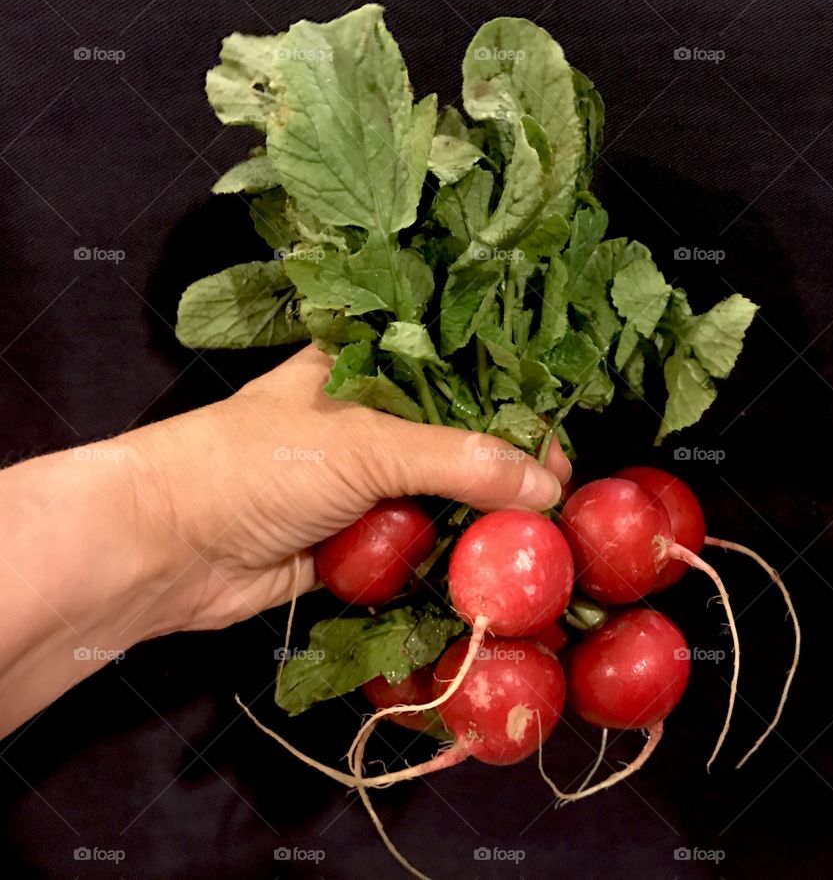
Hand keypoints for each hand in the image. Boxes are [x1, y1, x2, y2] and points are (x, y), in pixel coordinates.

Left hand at [127, 345, 570, 635]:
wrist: (167, 548)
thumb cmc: (256, 464)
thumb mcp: (366, 445)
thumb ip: (460, 460)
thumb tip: (547, 484)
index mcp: (369, 367)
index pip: (462, 375)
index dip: (513, 405)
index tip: (559, 444)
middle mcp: (372, 421)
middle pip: (457, 443)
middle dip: (505, 473)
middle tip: (558, 500)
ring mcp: (365, 483)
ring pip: (442, 499)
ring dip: (481, 523)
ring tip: (538, 541)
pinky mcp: (358, 539)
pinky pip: (418, 547)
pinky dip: (448, 560)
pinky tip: (489, 571)